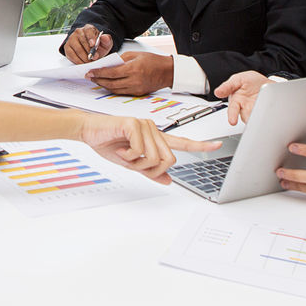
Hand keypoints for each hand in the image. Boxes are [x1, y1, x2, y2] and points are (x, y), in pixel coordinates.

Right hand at [63, 24, 112, 63]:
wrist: (91, 51)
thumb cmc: (98, 46)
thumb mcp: (105, 43)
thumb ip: (107, 40)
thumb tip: (104, 37)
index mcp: (88, 28)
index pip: (89, 31)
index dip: (91, 38)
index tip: (93, 45)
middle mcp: (78, 32)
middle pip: (83, 41)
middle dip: (89, 51)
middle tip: (95, 58)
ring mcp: (71, 39)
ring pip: (77, 49)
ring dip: (84, 58)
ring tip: (90, 62)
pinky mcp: (67, 47)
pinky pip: (71, 55)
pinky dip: (78, 61)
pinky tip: (83, 63)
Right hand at [79, 114, 221, 182]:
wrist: (89, 131)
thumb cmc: (108, 143)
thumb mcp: (131, 163)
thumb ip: (150, 171)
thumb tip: (168, 180)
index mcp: (154, 137)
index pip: (181, 142)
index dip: (200, 145)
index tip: (216, 145)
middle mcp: (153, 129)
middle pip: (168, 160)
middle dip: (151, 169)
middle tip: (134, 163)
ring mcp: (145, 125)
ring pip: (155, 158)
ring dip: (137, 163)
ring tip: (124, 154)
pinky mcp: (134, 125)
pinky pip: (141, 151)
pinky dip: (129, 156)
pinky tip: (120, 148)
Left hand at [86, 50, 172, 95]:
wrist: (168, 72)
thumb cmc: (153, 61)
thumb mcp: (136, 55)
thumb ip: (121, 59)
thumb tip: (108, 63)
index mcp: (133, 69)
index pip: (111, 73)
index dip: (98, 73)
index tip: (90, 72)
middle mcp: (134, 81)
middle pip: (111, 83)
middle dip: (98, 80)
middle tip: (89, 77)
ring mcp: (136, 89)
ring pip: (115, 90)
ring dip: (104, 85)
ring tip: (96, 80)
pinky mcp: (138, 93)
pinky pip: (122, 92)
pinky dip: (113, 89)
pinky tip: (107, 84)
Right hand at [213, 70, 272, 123]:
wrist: (266, 84)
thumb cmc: (250, 82)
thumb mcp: (238, 79)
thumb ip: (228, 86)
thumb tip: (217, 92)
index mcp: (236, 101)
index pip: (232, 109)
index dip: (232, 116)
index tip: (232, 121)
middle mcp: (244, 109)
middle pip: (244, 117)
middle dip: (247, 118)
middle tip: (250, 119)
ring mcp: (255, 112)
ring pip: (254, 118)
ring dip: (257, 116)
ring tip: (260, 111)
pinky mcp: (263, 114)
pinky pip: (263, 117)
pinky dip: (265, 116)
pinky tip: (266, 112)